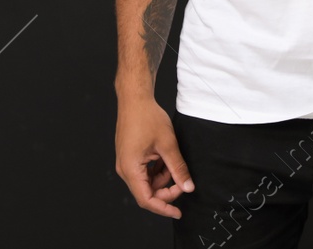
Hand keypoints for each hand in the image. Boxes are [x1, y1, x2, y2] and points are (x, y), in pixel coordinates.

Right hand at [115, 93, 194, 217]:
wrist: (134, 99)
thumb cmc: (147, 117)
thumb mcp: (168, 145)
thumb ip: (178, 169)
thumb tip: (188, 187)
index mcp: (131, 168)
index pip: (146, 199)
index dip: (163, 208)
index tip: (178, 212)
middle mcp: (125, 168)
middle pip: (146, 192)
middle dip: (166, 191)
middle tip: (182, 183)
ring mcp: (126, 163)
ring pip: (146, 183)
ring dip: (162, 179)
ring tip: (173, 163)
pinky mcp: (129, 157)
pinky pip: (144, 173)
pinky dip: (157, 171)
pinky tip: (165, 159)